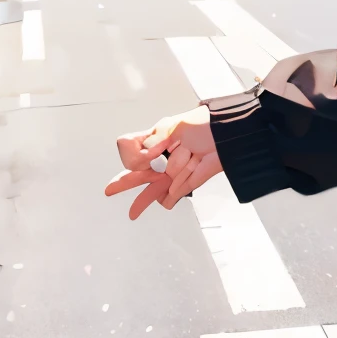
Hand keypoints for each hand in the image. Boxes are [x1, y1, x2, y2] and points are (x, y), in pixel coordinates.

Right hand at [107, 111, 221, 217]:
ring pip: (153, 188)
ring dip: (143, 200)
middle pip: (138, 172)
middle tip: (111, 189)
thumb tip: (150, 157)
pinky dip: (169, 201)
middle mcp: (162, 157)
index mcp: (156, 140)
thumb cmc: (203, 125)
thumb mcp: (174, 126)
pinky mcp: (185, 184)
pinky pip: (173, 197)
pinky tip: (165, 203)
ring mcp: (172, 171)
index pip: (132, 147)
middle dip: (125, 182)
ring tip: (133, 213)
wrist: (225, 136)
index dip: (136, 153)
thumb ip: (156, 140)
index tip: (150, 153)